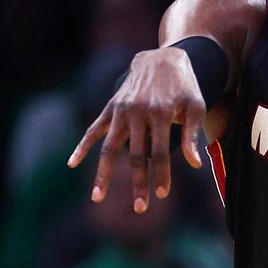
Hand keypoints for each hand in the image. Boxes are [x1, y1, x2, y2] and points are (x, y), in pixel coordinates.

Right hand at [67, 48, 205, 212]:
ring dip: (104, 174)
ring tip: (97, 197)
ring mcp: (120, 111)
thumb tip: (195, 164)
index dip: (161, 174)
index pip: (160, 152)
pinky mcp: (110, 107)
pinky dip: (82, 146)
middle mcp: (137, 113)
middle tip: (140, 208)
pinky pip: (93, 129)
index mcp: (160, 114)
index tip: (161, 194)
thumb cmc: (184, 86)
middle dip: (138, 182)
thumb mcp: (195, 106)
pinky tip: (72, 163)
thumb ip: (192, 135)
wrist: (163, 58)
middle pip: (136, 155)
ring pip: (110, 148)